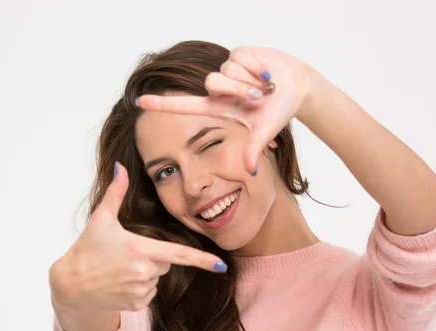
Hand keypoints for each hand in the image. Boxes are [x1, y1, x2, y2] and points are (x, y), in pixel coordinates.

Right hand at [49, 162, 226, 312]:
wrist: (71, 285)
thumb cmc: (87, 248)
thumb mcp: (101, 218)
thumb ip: (116, 192)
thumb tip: (119, 167)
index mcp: (140, 249)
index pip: (179, 255)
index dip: (203, 260)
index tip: (221, 266)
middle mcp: (144, 273)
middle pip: (166, 262)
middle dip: (153, 257)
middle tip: (126, 254)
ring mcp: (141, 290)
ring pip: (157, 278)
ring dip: (145, 273)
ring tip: (119, 269)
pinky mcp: (137, 304)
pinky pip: (149, 293)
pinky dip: (139, 287)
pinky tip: (120, 283)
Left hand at [135, 46, 314, 174]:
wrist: (297, 87)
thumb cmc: (278, 110)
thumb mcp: (264, 131)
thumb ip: (253, 149)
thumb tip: (249, 171)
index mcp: (218, 107)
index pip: (183, 105)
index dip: (162, 104)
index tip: (138, 102)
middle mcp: (218, 89)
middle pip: (211, 83)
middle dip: (238, 90)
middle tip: (258, 98)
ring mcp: (227, 70)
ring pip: (225, 70)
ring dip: (248, 80)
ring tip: (264, 87)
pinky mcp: (237, 54)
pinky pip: (238, 58)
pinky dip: (256, 68)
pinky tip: (266, 73)